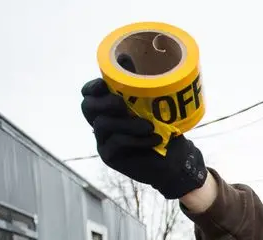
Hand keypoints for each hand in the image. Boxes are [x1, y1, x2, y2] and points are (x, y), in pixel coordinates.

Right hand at [80, 58, 207, 199]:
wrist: (174, 159)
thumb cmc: (162, 129)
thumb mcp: (153, 103)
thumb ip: (137, 83)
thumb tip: (123, 56)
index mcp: (108, 106)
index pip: (88, 93)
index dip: (92, 87)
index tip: (105, 85)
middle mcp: (101, 122)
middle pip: (87, 107)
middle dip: (105, 102)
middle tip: (124, 104)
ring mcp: (103, 140)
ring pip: (102, 124)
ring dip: (127, 123)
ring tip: (150, 126)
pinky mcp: (109, 156)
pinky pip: (116, 143)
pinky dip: (136, 140)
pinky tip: (154, 139)